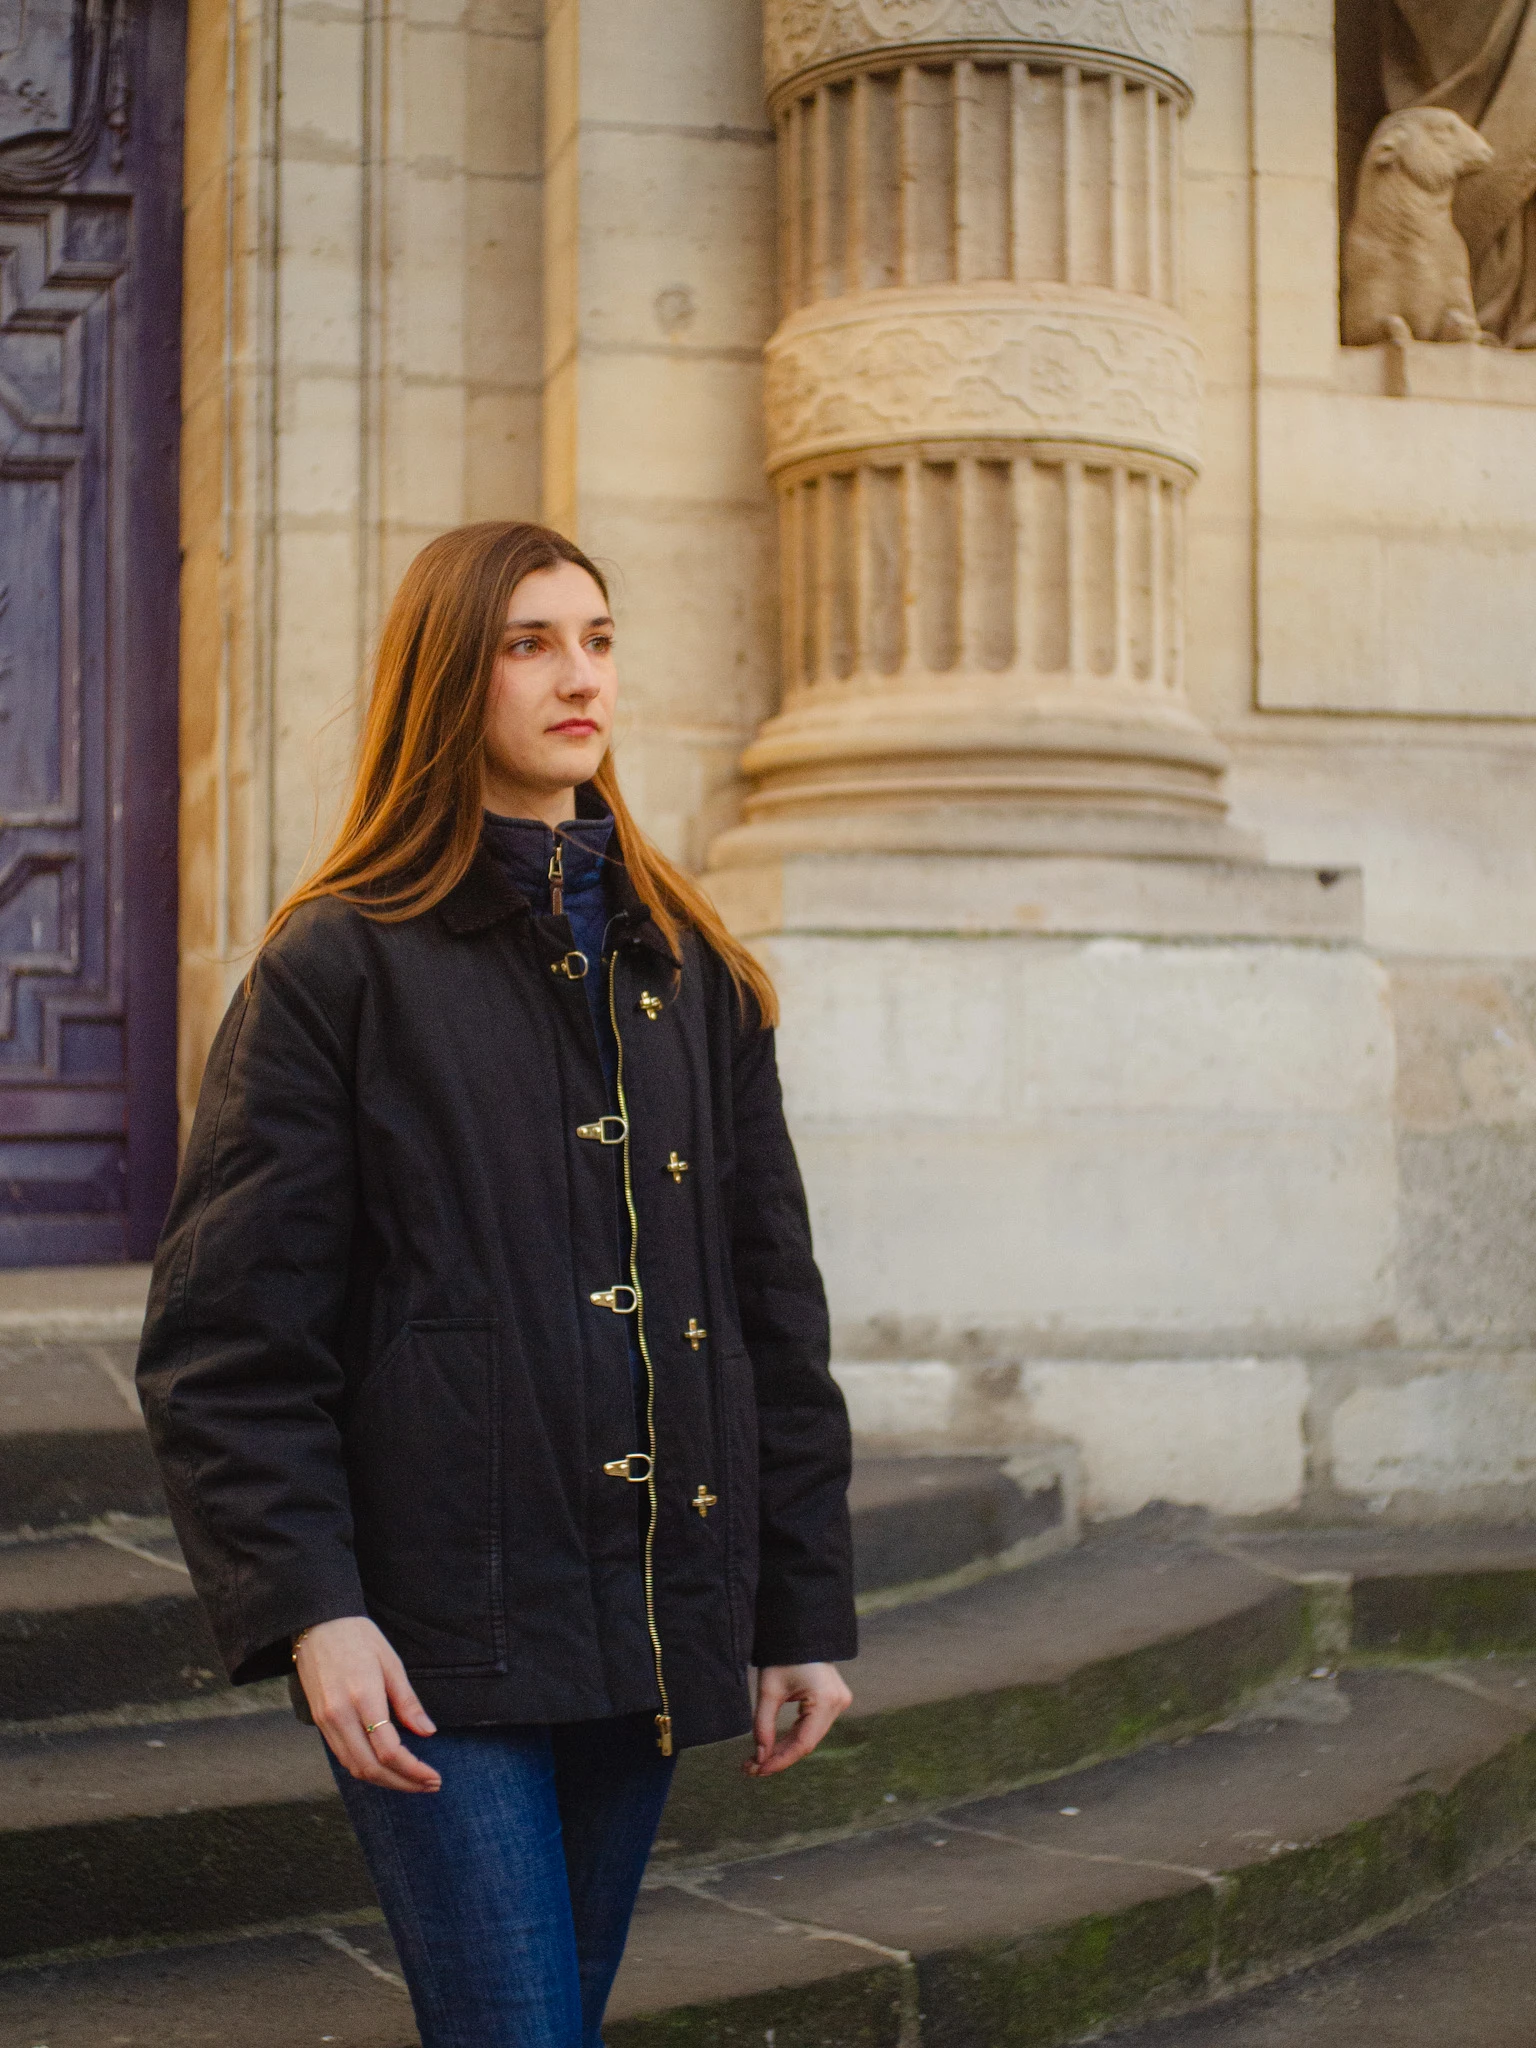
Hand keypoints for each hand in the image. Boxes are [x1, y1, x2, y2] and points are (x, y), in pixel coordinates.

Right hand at [293, 1616, 440, 1792]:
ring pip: (355, 1768)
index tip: (434, 1777)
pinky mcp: (320, 1722)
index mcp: (363, 1697)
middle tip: (429, 1785)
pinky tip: (386, 1768)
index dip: (413, 1770)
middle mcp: (340, 1715)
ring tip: (412, 1781)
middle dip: (402, 1783)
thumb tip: (428, 1732)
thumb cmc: (358, 1637)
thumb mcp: (391, 1662)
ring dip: (385, 1781)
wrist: (317, 1624)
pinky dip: (366, 1769)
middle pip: (371, 1768)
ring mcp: (326, 1721)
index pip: (388, 1750)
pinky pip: (344, 1756)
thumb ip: (408, 1701)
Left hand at [745, 1661, 852, 1777]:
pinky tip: (775, 1746)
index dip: (780, 1761)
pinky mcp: (833, 1699)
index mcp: (825, 1700)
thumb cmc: (782, 1655)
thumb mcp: (769, 1690)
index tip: (756, 1770)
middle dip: (779, 1756)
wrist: (799, 1630)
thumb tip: (760, 1757)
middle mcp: (838, 1703)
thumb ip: (763, 1725)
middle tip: (751, 1767)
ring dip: (785, 1749)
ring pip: (810, 1736)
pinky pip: (813, 1725)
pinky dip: (794, 1736)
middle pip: (807, 1742)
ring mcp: (839, 1701)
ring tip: (758, 1759)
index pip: (803, 1743)